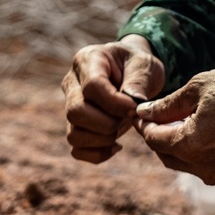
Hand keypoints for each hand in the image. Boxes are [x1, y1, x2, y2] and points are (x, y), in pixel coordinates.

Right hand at [62, 35, 164, 163]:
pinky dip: (98, 154)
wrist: (132, 71)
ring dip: (103, 139)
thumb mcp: (144, 64)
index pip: (92, 86)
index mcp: (88, 60)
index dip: (115, 103)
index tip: (134, 107)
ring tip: (123, 128)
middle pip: (76, 112)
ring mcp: (69, 106)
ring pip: (73, 134)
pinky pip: (77, 149)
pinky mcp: (75, 125)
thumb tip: (133, 103)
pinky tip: (116, 145)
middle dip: (108, 123)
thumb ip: (139, 81)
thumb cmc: (138, 64)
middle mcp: (72, 83)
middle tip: (129, 118)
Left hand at [133, 57, 214, 184]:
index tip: (140, 111)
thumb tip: (143, 112)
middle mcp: (203, 167)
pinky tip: (197, 130)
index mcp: (191, 146)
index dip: (144, 124)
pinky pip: (203, 165)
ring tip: (176, 121)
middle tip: (154, 116)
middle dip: (157, 137)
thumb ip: (166, 106)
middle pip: (165, 155)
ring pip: (183, 163)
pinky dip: (194, 151)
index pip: (154, 139)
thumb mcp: (197, 89)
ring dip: (175, 145)